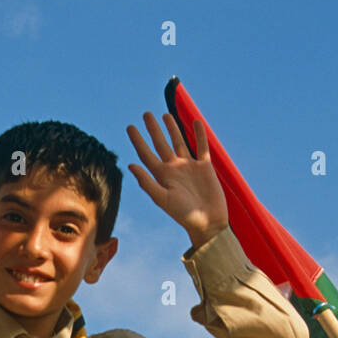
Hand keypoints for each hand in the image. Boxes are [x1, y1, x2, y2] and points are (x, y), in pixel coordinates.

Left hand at [126, 112, 227, 248]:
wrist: (207, 222)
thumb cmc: (183, 214)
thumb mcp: (163, 199)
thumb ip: (147, 182)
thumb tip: (131, 165)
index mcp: (162, 176)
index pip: (146, 155)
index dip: (137, 141)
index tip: (130, 127)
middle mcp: (174, 169)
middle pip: (160, 144)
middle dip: (153, 130)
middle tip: (145, 114)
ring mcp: (189, 167)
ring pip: (179, 142)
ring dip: (172, 128)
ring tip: (165, 114)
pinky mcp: (205, 167)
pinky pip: (202, 146)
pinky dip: (199, 134)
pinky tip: (196, 122)